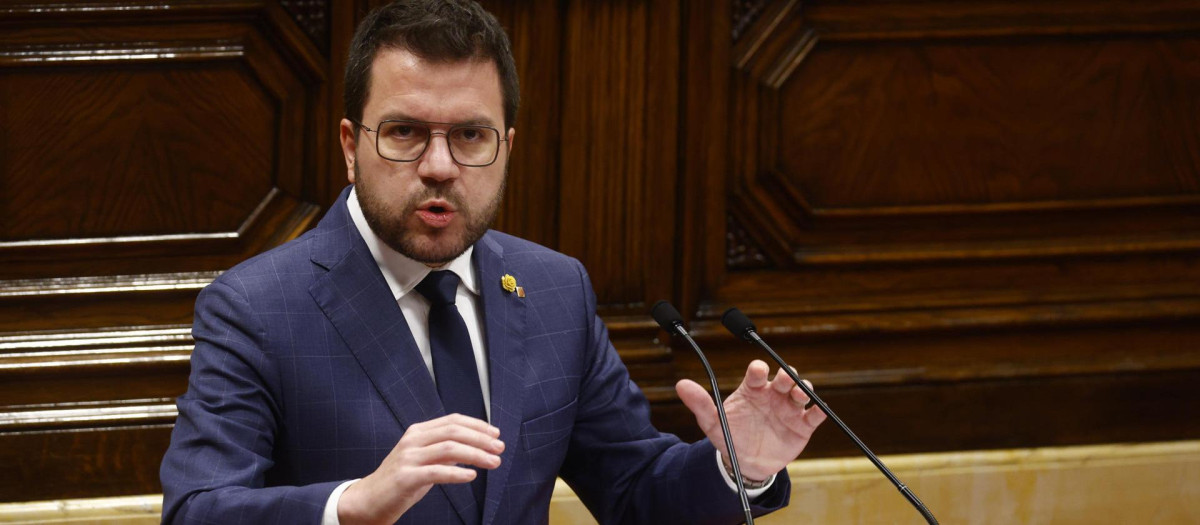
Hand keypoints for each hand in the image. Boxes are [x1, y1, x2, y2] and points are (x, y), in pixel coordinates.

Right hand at [338, 413, 503, 524]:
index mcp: (418, 432)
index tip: (495, 433)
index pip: (453, 420)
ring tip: (493, 462)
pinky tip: (471, 477)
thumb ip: (444, 452)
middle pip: (454, 432)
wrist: (369, 500)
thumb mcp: (424, 460)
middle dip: (481, 439)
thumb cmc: (399, 481)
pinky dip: (458, 474)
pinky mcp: (406, 477)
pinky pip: (437, 472)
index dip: (477, 425)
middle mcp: (413, 440)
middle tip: (500, 448)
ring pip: (449, 449)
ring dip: (476, 455)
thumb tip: (473, 447)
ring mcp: (408, 458)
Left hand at [676, 360, 826, 480]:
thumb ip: (700, 404)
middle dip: (787, 374)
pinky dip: (819, 410)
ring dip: (803, 388)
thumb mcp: (713, 422)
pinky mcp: (802, 426)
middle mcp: (773, 395)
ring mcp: (789, 409)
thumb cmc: (730, 437)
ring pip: (802, 391)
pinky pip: (814, 415)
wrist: (746, 464)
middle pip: (784, 377)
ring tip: (798, 394)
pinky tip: (819, 410)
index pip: (757, 373)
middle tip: (785, 379)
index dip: (759, 369)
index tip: (758, 371)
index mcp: (752, 390)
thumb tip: (680, 384)